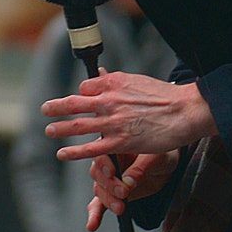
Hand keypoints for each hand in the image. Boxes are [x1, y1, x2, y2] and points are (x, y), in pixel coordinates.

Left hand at [44, 70, 214, 161]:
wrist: (185, 111)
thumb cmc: (167, 97)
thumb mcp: (138, 81)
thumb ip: (117, 82)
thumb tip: (101, 78)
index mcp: (114, 83)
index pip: (87, 86)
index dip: (83, 93)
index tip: (83, 99)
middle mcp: (109, 101)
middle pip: (74, 103)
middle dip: (56, 107)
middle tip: (45, 109)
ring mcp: (113, 122)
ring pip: (78, 126)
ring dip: (60, 128)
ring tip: (49, 130)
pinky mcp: (120, 141)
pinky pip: (91, 148)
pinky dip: (74, 151)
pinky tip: (63, 153)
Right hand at [86, 150, 178, 229]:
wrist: (167, 167)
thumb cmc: (161, 154)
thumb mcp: (156, 156)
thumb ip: (141, 167)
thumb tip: (129, 181)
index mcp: (114, 146)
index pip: (101, 154)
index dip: (104, 164)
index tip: (112, 173)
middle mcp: (107, 162)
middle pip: (98, 174)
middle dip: (109, 186)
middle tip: (124, 192)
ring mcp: (108, 179)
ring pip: (100, 190)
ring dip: (108, 201)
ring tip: (120, 208)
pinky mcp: (112, 193)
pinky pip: (99, 204)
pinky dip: (95, 214)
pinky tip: (93, 224)